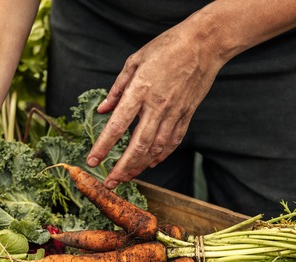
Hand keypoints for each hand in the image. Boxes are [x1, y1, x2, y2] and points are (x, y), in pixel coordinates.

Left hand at [86, 22, 224, 188]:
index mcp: (140, 90)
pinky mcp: (187, 115)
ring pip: (156, 148)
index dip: (103, 147)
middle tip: (110, 183)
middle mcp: (157, 106)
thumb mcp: (135, 60)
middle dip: (122, 168)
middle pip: (137, 146)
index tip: (92, 161)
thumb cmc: (167, 47)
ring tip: (126, 177)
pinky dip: (161, 156)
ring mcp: (174, 113)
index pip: (117, 125)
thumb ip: (117, 88)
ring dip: (139, 166)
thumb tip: (103, 109)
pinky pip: (172, 141)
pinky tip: (151, 163)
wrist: (204, 44)